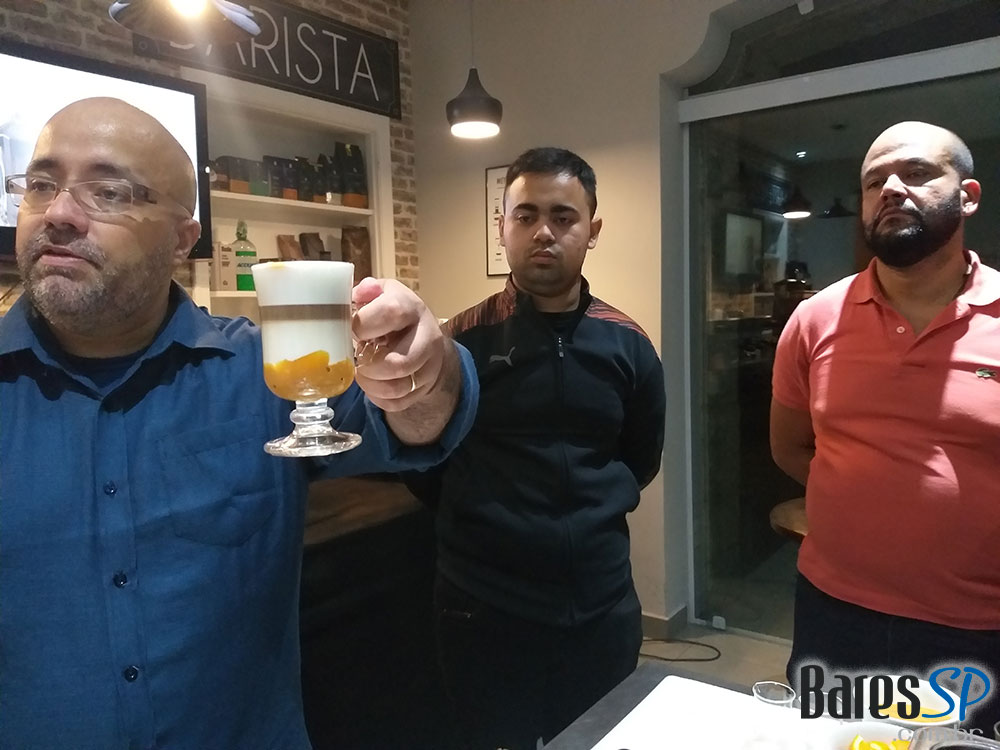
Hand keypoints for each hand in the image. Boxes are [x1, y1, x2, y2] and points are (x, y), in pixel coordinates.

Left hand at [352, 277, 446, 412]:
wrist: (422, 336)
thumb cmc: (391, 313)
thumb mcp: (381, 294)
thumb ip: (366, 291)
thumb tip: (359, 292)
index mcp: (411, 308)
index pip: (391, 313)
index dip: (363, 324)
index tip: (351, 329)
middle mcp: (427, 337)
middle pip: (399, 363)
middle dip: (368, 367)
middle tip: (357, 360)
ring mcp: (430, 365)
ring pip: (398, 388)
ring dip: (370, 385)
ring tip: (361, 373)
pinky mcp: (425, 387)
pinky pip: (398, 403)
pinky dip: (377, 398)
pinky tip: (371, 384)